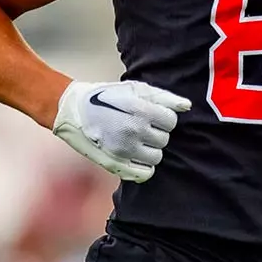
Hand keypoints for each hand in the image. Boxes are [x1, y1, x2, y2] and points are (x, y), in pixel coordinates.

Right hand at [51, 80, 192, 181]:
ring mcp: (124, 150)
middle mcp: (133, 132)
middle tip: (141, 126)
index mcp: (140, 111)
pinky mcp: (116, 164)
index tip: (152, 115)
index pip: (171, 121)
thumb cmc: (106, 96)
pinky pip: (144, 173)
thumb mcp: (134, 89)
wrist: (73, 110)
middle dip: (156, 133)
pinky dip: (144, 166)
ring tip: (136, 139)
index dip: (163, 117)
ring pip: (156, 157)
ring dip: (150, 149)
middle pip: (164, 140)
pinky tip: (135, 155)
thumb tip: (187, 106)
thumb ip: (163, 97)